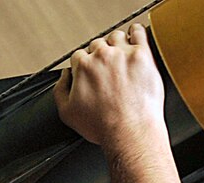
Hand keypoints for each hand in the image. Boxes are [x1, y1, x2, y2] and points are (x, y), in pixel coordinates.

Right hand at [55, 25, 165, 154]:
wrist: (130, 130)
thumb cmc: (102, 125)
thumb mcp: (67, 113)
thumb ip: (60, 90)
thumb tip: (64, 76)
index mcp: (83, 67)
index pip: (79, 55)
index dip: (83, 65)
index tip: (90, 72)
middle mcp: (102, 56)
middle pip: (97, 45)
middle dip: (99, 55)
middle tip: (105, 68)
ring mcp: (124, 53)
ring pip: (116, 37)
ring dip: (116, 44)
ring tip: (120, 56)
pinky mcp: (143, 54)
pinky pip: (138, 32)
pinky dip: (135, 33)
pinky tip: (134, 40)